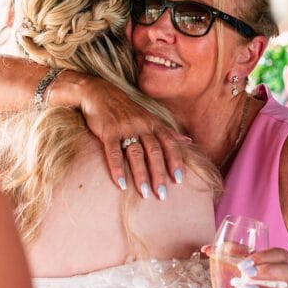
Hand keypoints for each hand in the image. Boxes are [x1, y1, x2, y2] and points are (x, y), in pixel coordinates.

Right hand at [77, 75, 190, 198]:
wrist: (99, 93)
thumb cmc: (126, 109)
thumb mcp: (149, 117)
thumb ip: (168, 131)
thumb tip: (189, 142)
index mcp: (153, 123)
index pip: (169, 143)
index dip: (175, 161)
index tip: (179, 180)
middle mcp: (142, 125)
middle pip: (154, 151)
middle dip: (160, 173)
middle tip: (162, 194)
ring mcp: (125, 128)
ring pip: (136, 153)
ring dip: (141, 174)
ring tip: (145, 193)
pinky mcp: (108, 131)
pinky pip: (113, 151)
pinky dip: (117, 168)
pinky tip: (120, 184)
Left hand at [203, 245, 287, 287]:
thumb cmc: (257, 281)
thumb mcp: (246, 268)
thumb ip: (229, 257)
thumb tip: (207, 249)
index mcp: (281, 261)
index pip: (278, 253)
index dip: (263, 256)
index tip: (246, 261)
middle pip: (287, 269)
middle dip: (266, 271)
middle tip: (246, 274)